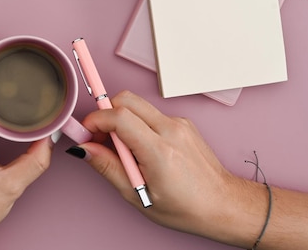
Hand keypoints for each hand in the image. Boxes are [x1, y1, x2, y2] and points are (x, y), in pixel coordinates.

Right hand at [74, 91, 267, 246]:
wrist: (223, 204)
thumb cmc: (185, 207)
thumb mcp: (138, 195)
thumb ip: (107, 167)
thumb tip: (84, 149)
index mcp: (159, 151)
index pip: (119, 117)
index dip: (95, 121)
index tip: (85, 132)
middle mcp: (171, 130)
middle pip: (126, 99)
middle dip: (106, 112)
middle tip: (99, 136)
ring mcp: (179, 123)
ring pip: (137, 104)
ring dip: (121, 119)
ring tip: (122, 148)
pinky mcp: (182, 122)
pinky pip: (150, 114)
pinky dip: (137, 124)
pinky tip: (140, 148)